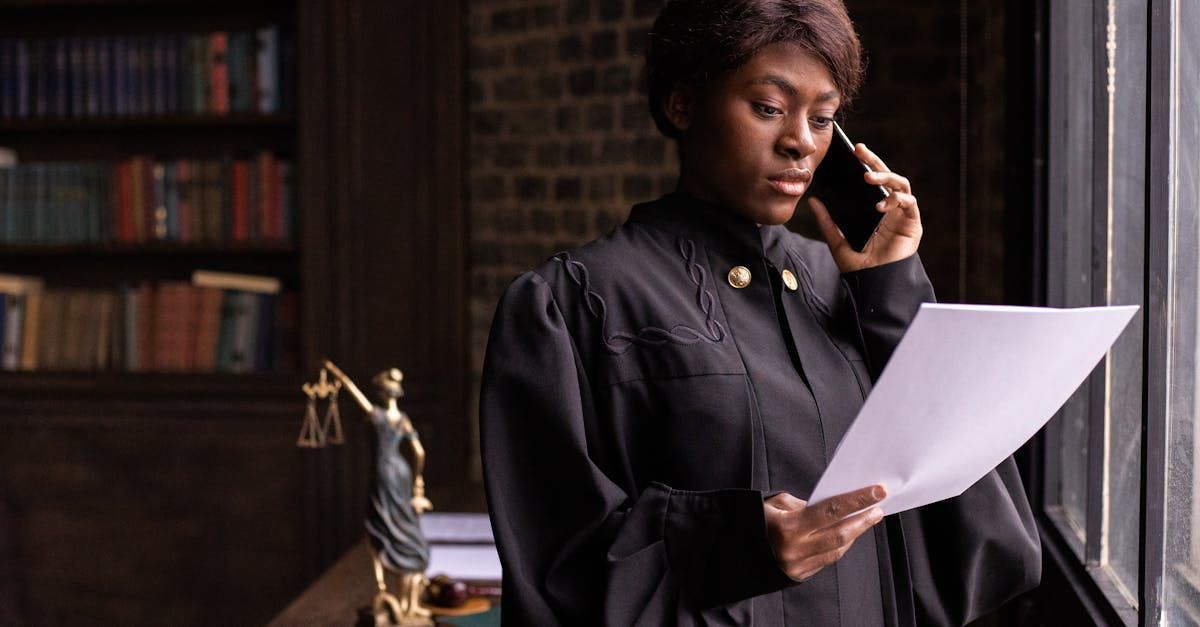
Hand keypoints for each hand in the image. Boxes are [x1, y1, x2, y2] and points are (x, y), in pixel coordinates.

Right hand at [763, 485, 885, 581]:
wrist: (735, 553)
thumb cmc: (755, 522)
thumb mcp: (774, 504)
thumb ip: (803, 504)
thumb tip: (832, 508)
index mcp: (787, 526)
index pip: (831, 510)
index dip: (857, 500)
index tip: (877, 492)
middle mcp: (795, 548)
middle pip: (840, 534)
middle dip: (863, 520)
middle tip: (878, 508)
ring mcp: (798, 565)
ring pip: (837, 550)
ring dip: (855, 534)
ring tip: (866, 519)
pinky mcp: (799, 575)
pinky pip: (827, 560)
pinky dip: (840, 546)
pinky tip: (848, 535)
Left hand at [809, 143, 922, 272]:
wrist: (873, 285)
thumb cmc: (860, 266)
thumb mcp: (837, 241)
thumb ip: (827, 222)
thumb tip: (813, 201)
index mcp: (874, 209)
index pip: (872, 181)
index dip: (865, 164)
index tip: (852, 151)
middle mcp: (891, 209)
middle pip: (886, 177)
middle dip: (874, 161)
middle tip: (860, 151)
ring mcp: (902, 215)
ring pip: (900, 184)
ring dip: (886, 177)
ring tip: (869, 178)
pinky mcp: (912, 224)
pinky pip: (910, 203)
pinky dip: (898, 199)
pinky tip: (883, 204)